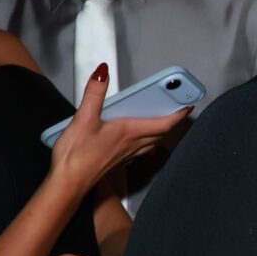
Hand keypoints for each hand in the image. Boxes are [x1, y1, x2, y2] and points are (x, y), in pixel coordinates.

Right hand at [49, 65, 189, 194]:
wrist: (68, 183)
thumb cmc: (76, 155)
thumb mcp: (83, 118)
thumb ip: (94, 93)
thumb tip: (103, 71)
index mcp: (130, 132)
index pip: (164, 123)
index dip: (179, 114)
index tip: (188, 105)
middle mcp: (133, 145)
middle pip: (161, 133)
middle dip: (171, 121)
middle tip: (176, 109)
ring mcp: (126, 156)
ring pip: (151, 143)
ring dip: (159, 133)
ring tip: (160, 122)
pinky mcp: (117, 163)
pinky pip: (139, 152)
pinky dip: (145, 143)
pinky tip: (137, 141)